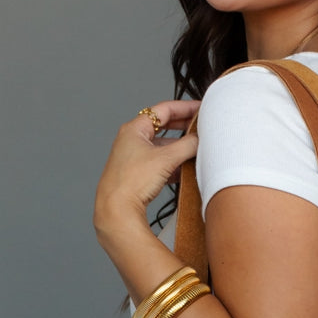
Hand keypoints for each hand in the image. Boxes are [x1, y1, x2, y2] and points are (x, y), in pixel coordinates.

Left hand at [93, 98, 200, 242]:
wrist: (116, 209)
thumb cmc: (132, 181)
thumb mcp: (166, 158)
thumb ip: (187, 145)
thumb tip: (200, 140)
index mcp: (135, 129)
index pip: (164, 110)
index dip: (185, 107)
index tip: (201, 108)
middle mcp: (132, 140)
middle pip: (163, 127)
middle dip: (184, 127)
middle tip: (202, 127)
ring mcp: (134, 157)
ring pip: (162, 147)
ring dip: (180, 148)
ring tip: (198, 150)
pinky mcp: (137, 174)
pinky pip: (160, 163)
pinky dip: (174, 164)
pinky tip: (186, 171)